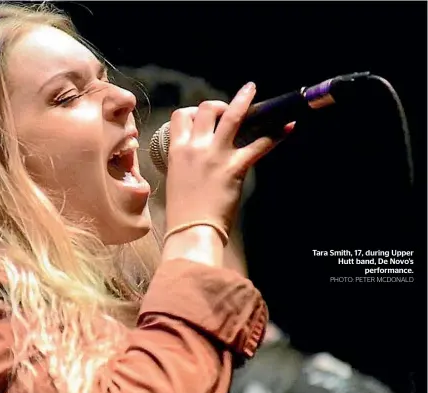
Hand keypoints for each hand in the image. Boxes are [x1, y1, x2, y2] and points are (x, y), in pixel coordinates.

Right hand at [162, 82, 292, 263]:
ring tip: (252, 90)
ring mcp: (216, 156)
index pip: (181, 116)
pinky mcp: (235, 167)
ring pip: (232, 116)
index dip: (194, 111)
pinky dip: (276, 135)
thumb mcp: (176, 179)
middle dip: (218, 105)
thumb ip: (185, 162)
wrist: (191, 230)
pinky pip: (259, 145)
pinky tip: (288, 128)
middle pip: (206, 110)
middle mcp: (195, 148)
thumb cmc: (182, 211)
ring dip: (244, 101)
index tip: (203, 115)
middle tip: (229, 110)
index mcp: (176, 151)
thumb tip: (197, 156)